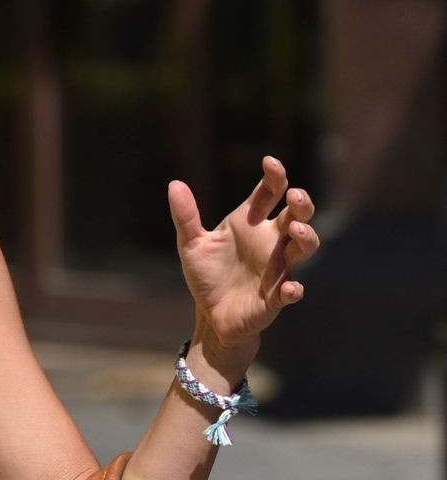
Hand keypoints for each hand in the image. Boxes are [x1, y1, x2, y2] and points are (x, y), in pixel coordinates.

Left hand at [166, 155, 320, 360]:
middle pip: (297, 216)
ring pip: (303, 248)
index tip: (269, 163)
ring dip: (305, 238)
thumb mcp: (192, 246)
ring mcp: (278, 268)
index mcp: (252, 223)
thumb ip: (186, 217)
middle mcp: (271, 242)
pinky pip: (292, 292)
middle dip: (302, 205)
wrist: (210, 316)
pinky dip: (294, 290)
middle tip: (295, 197)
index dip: (275, 177)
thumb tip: (174, 184)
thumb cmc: (207, 276)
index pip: (270, 193)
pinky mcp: (277, 296)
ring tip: (295, 231)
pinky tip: (290, 288)